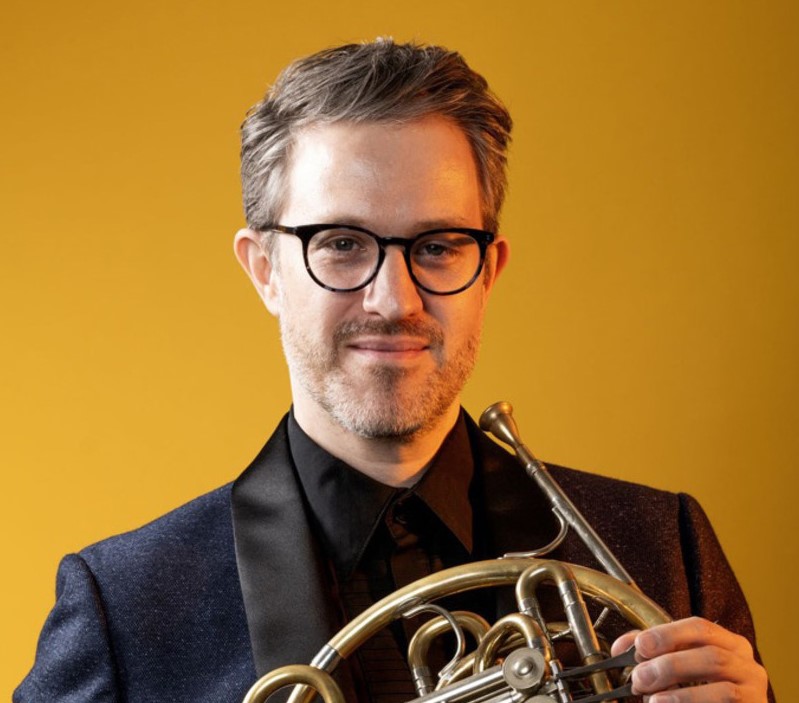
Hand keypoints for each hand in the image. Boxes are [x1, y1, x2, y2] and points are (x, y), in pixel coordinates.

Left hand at [611, 617, 767, 702]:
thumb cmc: (703, 691)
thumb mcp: (681, 666)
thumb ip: (654, 652)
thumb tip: (621, 648)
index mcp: (730, 644)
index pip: (700, 628)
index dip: (668, 634)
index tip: (640, 646)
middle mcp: (747, 665)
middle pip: (711, 657)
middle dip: (670, 666)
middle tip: (640, 679)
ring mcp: (754, 693)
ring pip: (723, 690)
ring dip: (682, 696)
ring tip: (653, 701)